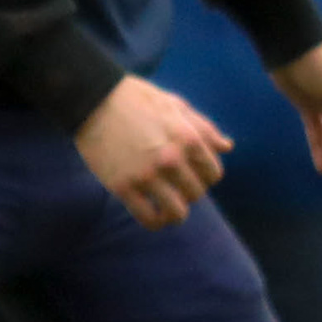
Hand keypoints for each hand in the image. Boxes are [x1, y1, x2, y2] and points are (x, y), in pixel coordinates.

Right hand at [74, 76, 230, 228]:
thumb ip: (204, 129)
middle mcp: (171, 159)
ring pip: (177, 212)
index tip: (192, 174)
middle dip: (189, 191)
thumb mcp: (176, 105)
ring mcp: (147, 175)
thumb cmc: (137, 100)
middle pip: (197, 193)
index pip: (214, 174)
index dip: (205, 176)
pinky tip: (153, 215)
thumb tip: (228, 147)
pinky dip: (155, 222)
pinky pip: (149, 219)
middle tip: (175, 186)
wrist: (93, 99)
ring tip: (167, 207)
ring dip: (175, 213)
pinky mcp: (123, 187)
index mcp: (188, 139)